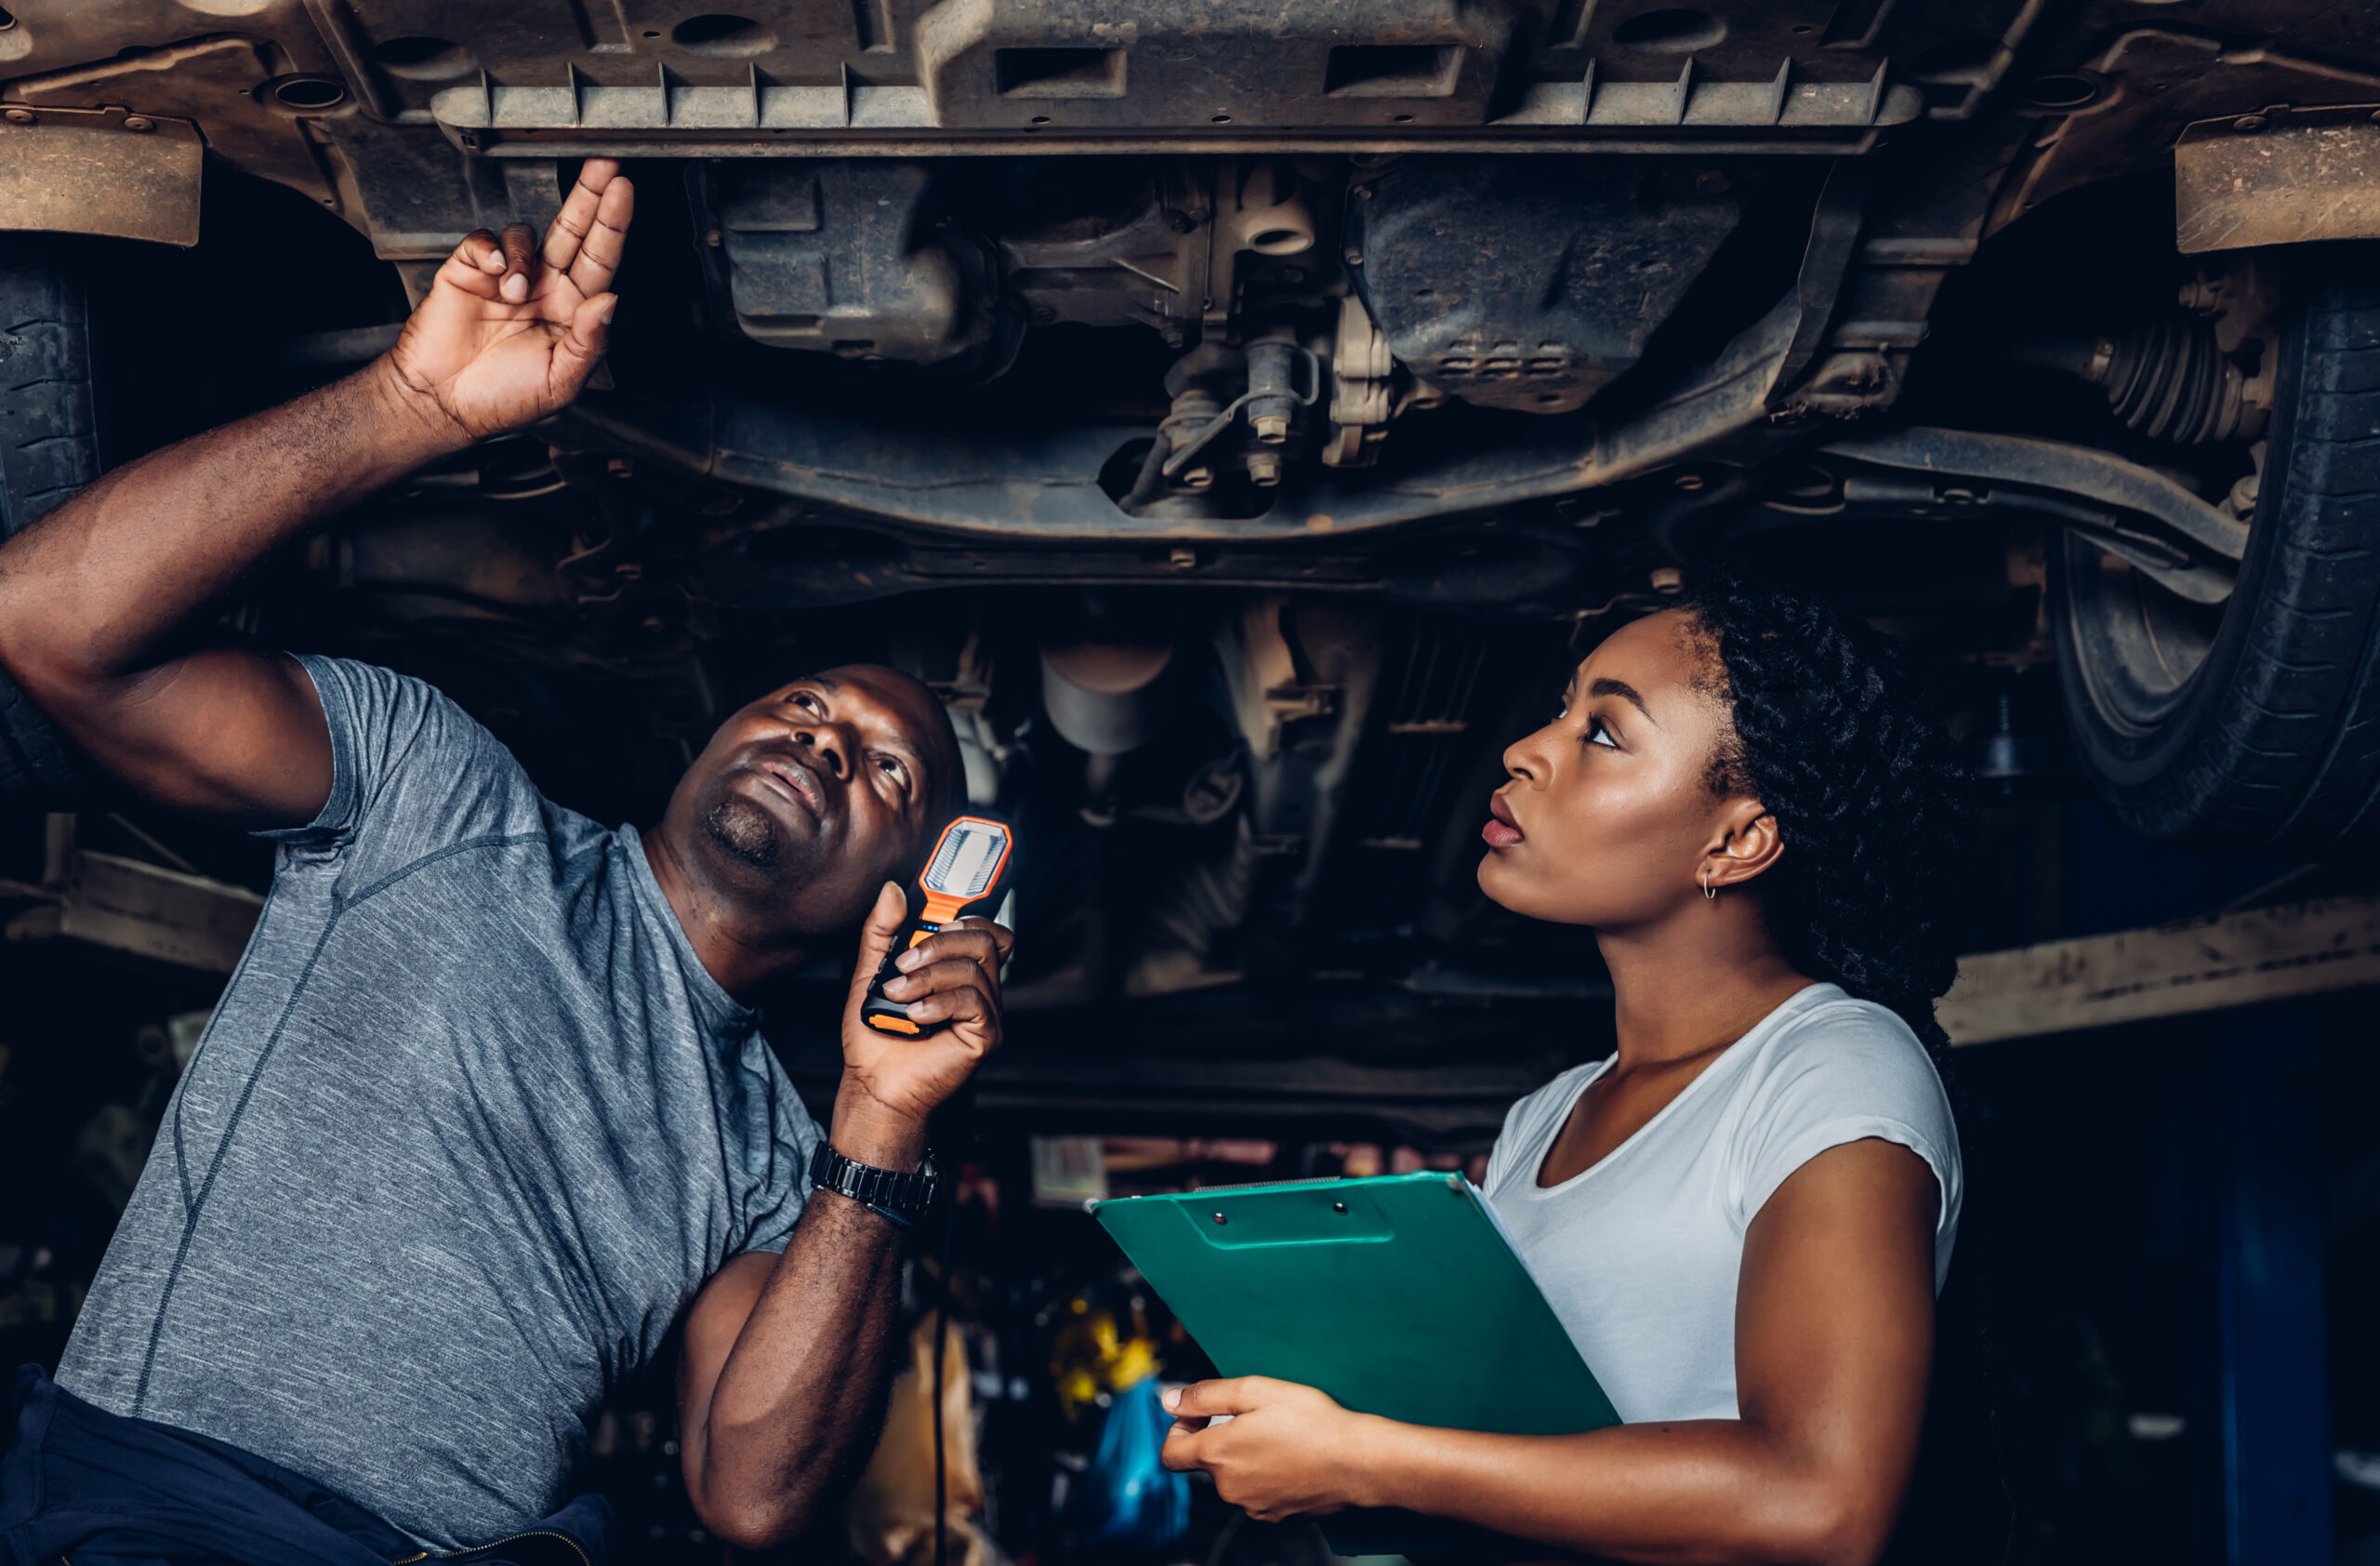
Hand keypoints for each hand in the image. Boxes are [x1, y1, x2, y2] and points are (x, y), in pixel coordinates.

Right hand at [381, 159, 634, 443]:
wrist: (442, 402)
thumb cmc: (502, 400)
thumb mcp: (560, 380)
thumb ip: (589, 341)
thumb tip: (610, 302)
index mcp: (570, 311)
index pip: (599, 261)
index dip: (613, 225)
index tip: (624, 191)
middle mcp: (543, 288)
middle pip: (572, 230)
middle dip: (589, 195)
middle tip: (604, 166)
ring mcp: (507, 276)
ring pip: (526, 234)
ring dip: (523, 255)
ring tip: (512, 292)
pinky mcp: (469, 270)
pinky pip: (484, 240)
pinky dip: (490, 249)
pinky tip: (490, 272)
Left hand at [833, 883, 1013, 1166]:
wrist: (873, 1083)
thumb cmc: (876, 1035)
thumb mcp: (871, 972)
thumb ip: (882, 931)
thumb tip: (893, 892)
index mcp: (959, 971)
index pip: (985, 929)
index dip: (970, 915)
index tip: (937, 915)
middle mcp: (980, 989)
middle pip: (984, 941)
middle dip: (939, 945)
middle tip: (904, 964)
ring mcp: (987, 1014)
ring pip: (976, 969)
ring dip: (929, 977)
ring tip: (898, 995)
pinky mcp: (986, 1037)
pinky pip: (974, 1002)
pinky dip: (939, 1003)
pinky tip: (916, 1015)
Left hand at [1161, 1377, 1371, 1520]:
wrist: (1358, 1461)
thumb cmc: (1310, 1421)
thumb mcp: (1255, 1390)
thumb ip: (1205, 1395)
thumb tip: (1169, 1400)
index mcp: (1218, 1454)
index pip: (1171, 1454)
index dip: (1180, 1430)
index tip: (1202, 1415)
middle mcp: (1229, 1488)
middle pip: (1208, 1463)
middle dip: (1223, 1438)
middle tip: (1256, 1416)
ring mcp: (1254, 1506)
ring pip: (1236, 1478)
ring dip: (1247, 1457)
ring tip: (1282, 1436)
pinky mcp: (1278, 1516)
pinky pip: (1260, 1493)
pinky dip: (1269, 1476)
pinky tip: (1294, 1457)